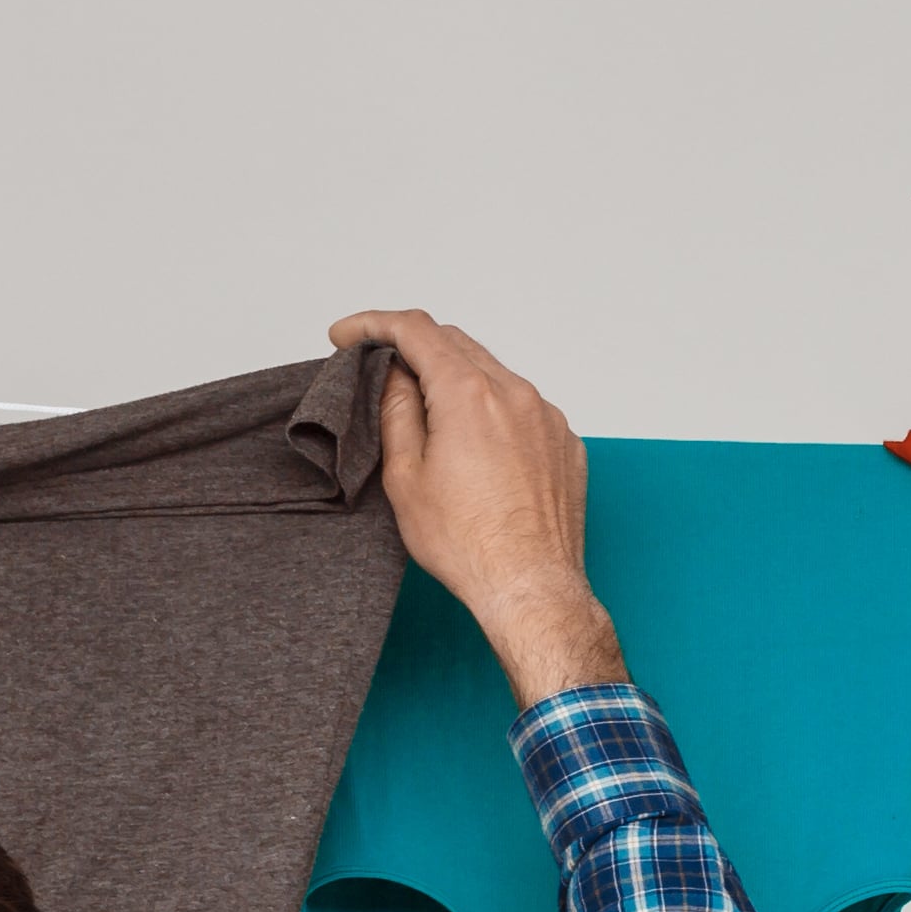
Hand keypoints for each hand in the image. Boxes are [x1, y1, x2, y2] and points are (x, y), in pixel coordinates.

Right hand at [328, 307, 623, 699]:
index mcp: (470, 393)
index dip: (373, 324)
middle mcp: (516, 394)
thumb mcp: (406, 475)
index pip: (416, 329)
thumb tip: (395, 375)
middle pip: (457, 344)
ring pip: (493, 374)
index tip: (346, 335)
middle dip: (413, 347)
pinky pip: (522, 407)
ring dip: (456, 379)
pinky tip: (474, 442)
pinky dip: (492, 409)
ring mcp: (547, 417)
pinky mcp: (565, 443)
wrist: (530, 587)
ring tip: (427, 410)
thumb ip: (397, 411)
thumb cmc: (469, 545)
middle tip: (380, 368)